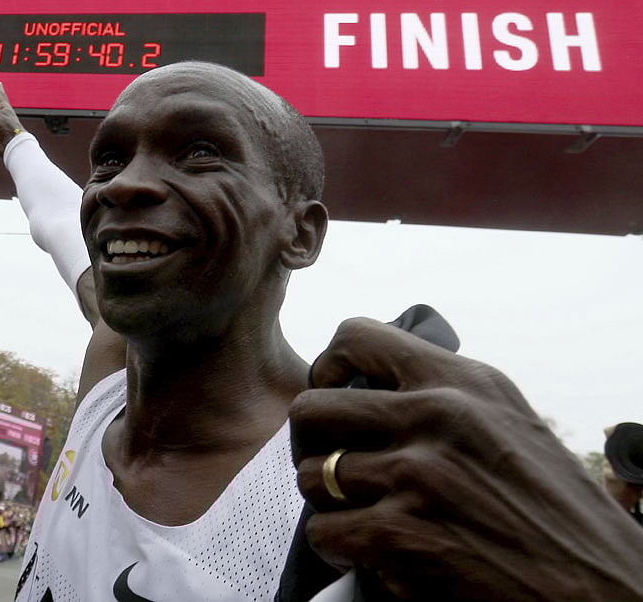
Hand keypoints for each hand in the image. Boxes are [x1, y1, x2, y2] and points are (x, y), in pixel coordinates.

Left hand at [290, 317, 642, 600]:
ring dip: (329, 502)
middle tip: (333, 462)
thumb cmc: (554, 509)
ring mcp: (418, 474)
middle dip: (313, 442)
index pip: (357, 336)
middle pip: (313, 408)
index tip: (334, 391)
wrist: (601, 588)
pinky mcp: (403, 534)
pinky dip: (341, 547)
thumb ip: (444, 396)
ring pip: (312, 476)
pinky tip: (372, 551)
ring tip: (360, 513)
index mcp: (463, 381)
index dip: (328, 365)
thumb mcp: (507, 422)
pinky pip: (327, 531)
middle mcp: (438, 416)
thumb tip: (372, 386)